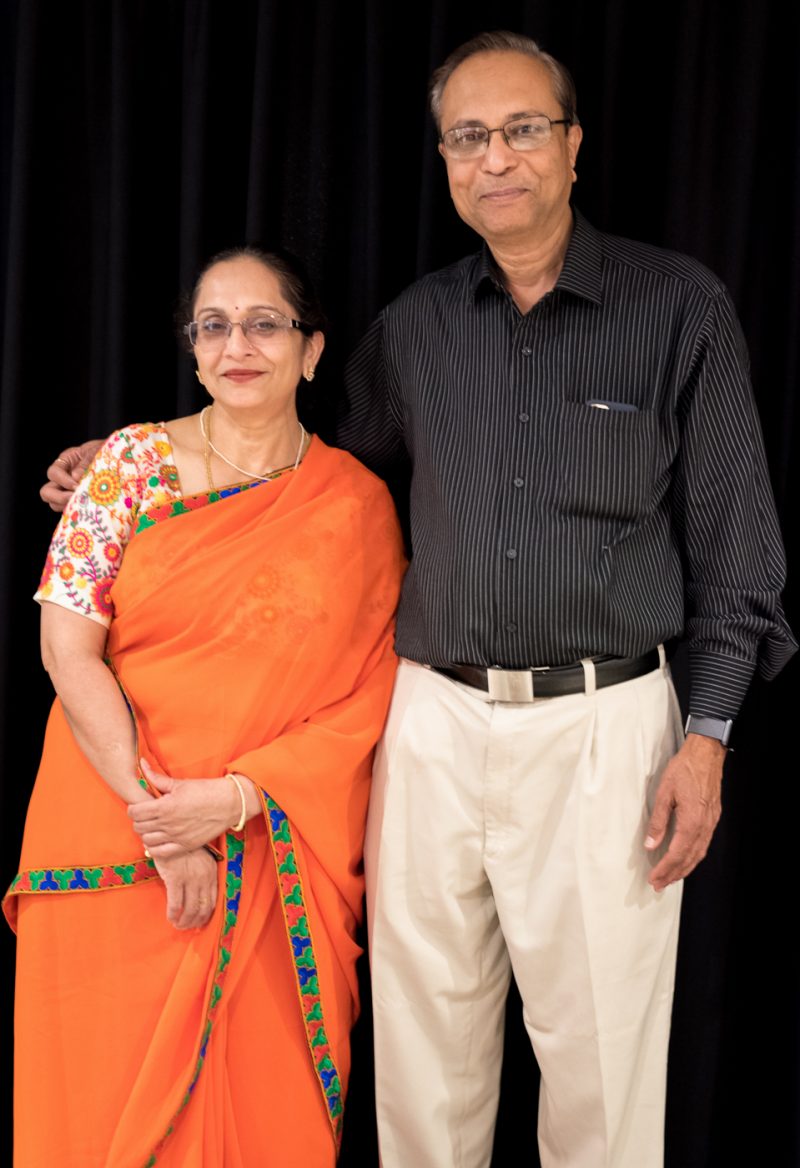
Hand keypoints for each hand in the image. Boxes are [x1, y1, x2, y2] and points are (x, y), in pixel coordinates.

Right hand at [40, 440, 102, 510]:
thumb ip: (87, 462)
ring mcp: (70, 490)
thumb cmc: (108, 450)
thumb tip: (76, 478)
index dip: (63, 481)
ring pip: (56, 504)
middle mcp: (64, 477)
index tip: (77, 485)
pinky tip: (91, 509)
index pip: (53, 473)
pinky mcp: (80, 500)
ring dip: (67, 506)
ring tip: (85, 505)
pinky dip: (78, 511)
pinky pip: (72, 510)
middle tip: (75, 499)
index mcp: (66, 461)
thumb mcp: (97, 451)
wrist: (121, 457)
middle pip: (46, 492)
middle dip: (58, 498)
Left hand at [128, 759, 242, 855]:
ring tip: (152, 826)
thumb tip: (141, 763)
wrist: (230, 803)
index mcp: (166, 806)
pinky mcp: (185, 846)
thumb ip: (157, 778)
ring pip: (147, 840)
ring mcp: (176, 837)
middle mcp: (169, 823)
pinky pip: (160, 853)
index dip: (133, 808)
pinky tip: (159, 839)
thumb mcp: (180, 783)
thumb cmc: (206, 790)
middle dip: (138, 820)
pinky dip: (155, 847)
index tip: (138, 805)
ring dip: (146, 833)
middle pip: (138, 827)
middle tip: (146, 815)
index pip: (135, 812)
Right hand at [153, 847, 217, 928]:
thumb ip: (202, 875)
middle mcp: (204, 877)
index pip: (213, 900)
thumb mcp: (200, 860)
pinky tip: (170, 918)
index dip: (206, 915)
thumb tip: (198, 897)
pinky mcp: (175, 878)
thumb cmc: (183, 848)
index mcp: (211, 872)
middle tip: (187, 928)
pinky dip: (173, 914)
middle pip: (203, 908)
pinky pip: (175, 903)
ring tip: (178, 925)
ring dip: (184, 921)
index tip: (199, 922)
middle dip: (195, 922)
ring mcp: (190, 878)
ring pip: (190, 909)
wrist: (170, 833)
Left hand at [644, 733, 725, 890]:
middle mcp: (704, 826)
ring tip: (670, 877)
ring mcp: (711, 823)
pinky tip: (685, 858)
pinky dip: (693, 856)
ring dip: (684, 868)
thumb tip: (650, 844)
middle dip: (673, 874)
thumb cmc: (685, 769)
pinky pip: (704, 844)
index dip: (664, 869)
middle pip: (689, 859)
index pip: (676, 854)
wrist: (706, 754)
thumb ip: (658, 821)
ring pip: (699, 854)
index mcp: (691, 822)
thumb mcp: (664, 793)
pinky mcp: (713, 817)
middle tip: (659, 885)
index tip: (654, 879)